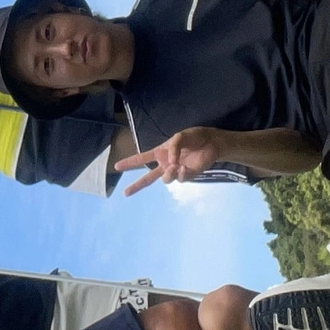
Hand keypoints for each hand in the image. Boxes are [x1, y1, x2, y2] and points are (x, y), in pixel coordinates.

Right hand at [115, 127, 230, 196]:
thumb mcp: (180, 136)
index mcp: (160, 152)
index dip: (129, 162)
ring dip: (168, 174)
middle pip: (148, 177)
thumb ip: (172, 148)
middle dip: (136, 185)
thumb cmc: (195, 137)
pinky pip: (179, 179)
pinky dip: (180, 174)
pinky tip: (184, 167)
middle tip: (125, 193)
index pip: (142, 158)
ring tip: (176, 166)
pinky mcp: (187, 176)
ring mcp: (176, 171)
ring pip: (165, 179)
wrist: (212, 143)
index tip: (116, 166)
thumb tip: (170, 162)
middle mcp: (166, 164)